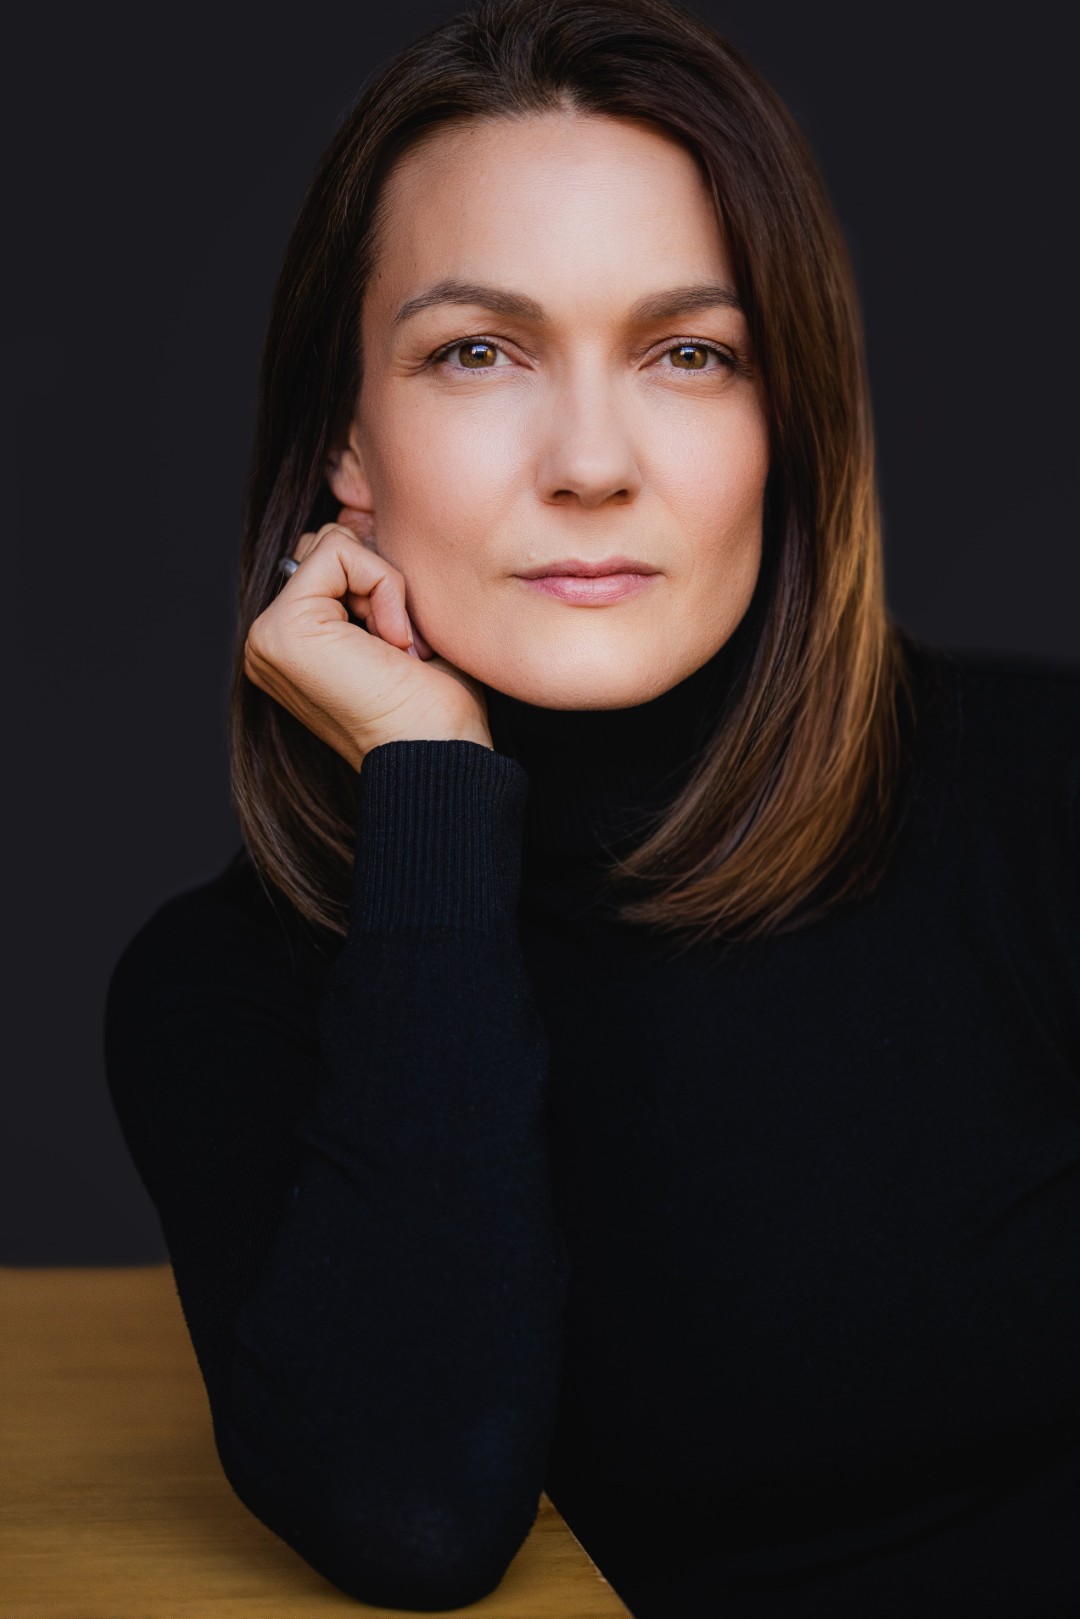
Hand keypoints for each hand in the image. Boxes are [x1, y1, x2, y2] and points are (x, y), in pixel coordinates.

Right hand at [244, 516, 493, 770]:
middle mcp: (270, 641)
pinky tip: (393, 644)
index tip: (404, 645)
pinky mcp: (281, 629)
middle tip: (401, 645)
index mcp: (294, 643)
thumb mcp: (400, 625)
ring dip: (385, 587)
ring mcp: (268, 636)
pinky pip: (340, 553)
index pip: (333, 559)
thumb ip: (368, 579)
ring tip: (397, 648)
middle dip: (380, 580)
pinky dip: (385, 586)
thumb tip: (357, 520)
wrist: (439, 754)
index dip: (383, 583)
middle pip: (328, 544)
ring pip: (334, 544)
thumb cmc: (435, 706)